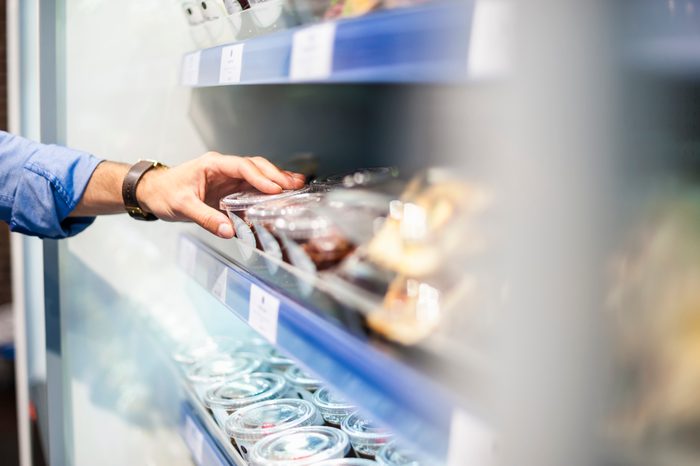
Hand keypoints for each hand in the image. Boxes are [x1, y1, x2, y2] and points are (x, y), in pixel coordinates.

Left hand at [136, 152, 304, 237]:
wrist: (152, 192)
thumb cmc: (164, 194)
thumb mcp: (182, 207)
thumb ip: (206, 218)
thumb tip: (229, 231)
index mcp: (212, 165)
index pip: (242, 167)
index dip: (260, 177)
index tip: (274, 189)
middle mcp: (223, 167)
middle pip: (255, 166)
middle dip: (276, 175)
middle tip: (294, 185)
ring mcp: (227, 176)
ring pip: (257, 173)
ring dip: (276, 179)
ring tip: (297, 186)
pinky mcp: (229, 187)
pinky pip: (252, 185)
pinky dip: (268, 188)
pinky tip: (282, 192)